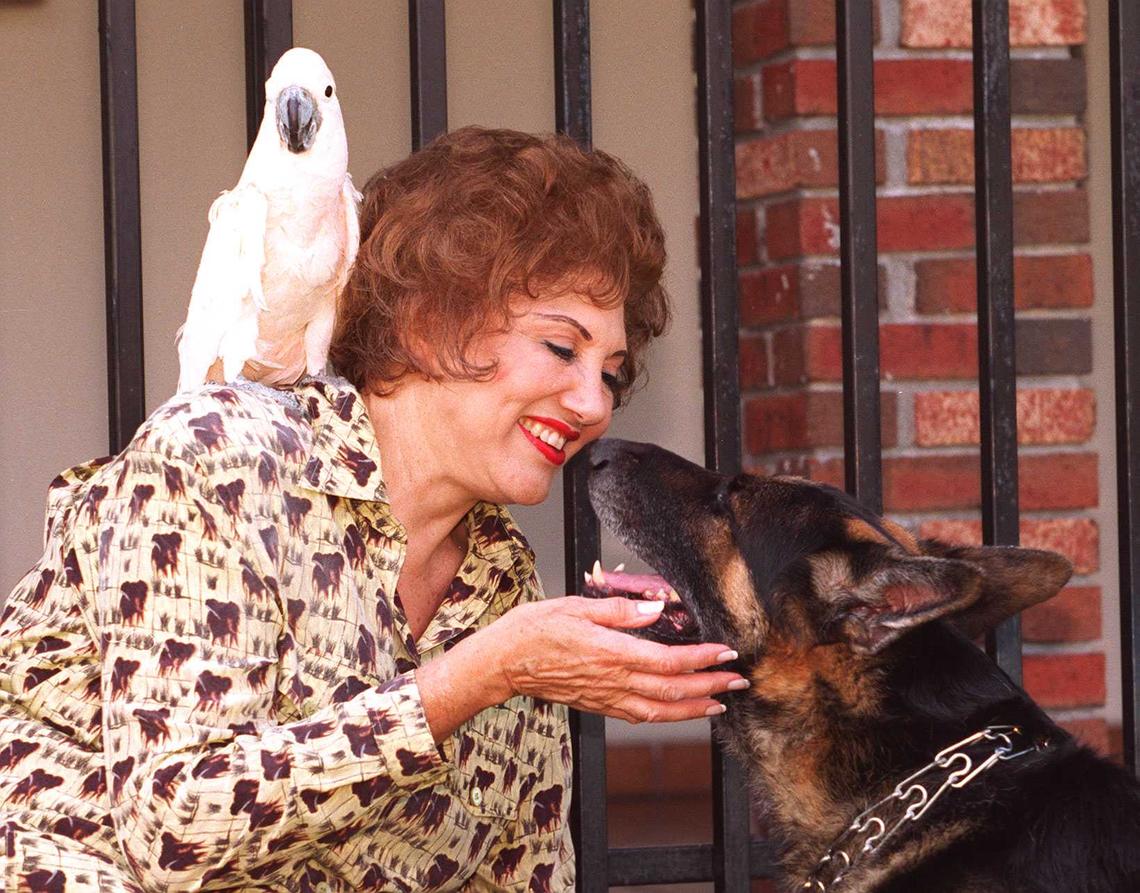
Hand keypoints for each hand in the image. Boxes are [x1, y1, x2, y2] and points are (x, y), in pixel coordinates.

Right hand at [488, 596, 747, 722]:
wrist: (502, 662)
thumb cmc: (533, 629)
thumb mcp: (575, 606)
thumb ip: (619, 610)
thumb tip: (656, 607)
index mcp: (611, 653)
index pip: (669, 661)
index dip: (702, 658)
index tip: (727, 652)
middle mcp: (613, 680)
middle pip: (673, 691)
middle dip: (711, 686)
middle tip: (739, 681)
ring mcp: (606, 697)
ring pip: (661, 711)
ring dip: (695, 708)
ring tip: (721, 702)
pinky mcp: (598, 704)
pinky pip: (639, 716)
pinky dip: (666, 717)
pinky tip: (680, 712)